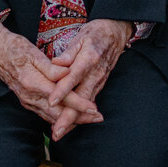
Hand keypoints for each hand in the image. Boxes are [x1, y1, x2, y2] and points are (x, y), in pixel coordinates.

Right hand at [0, 17, 101, 128]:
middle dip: (79, 117)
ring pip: (52, 116)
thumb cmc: (15, 48)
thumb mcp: (33, 53)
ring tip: (89, 119)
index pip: (61, 98)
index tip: (94, 109)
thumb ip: (50, 68)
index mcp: (33, 83)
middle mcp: (29, 96)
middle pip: (58, 113)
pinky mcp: (26, 100)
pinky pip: (45, 113)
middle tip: (97, 118)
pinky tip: (70, 116)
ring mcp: (27, 100)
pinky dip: (59, 117)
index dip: (79, 104)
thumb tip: (67, 74)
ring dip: (71, 119)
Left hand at [44, 18, 132, 138]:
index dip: (63, 90)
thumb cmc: (95, 33)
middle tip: (56, 132)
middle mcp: (95, 74)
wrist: (116, 33)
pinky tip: (69, 124)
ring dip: (73, 120)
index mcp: (89, 59)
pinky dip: (79, 115)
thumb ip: (69, 52)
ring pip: (85, 105)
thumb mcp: (81, 36)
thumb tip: (57, 63)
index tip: (51, 102)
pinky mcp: (99, 85)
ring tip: (59, 133)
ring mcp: (99, 81)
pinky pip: (88, 102)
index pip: (74, 77)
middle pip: (81, 99)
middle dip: (68, 117)